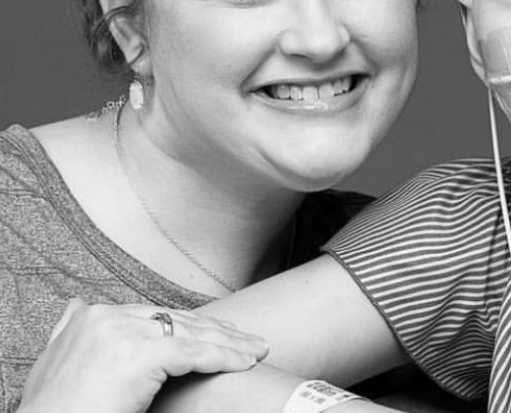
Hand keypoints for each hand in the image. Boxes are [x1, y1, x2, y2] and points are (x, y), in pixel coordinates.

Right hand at [18, 298, 268, 412]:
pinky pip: (193, 353)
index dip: (194, 325)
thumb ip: (71, 330)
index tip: (220, 331)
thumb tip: (78, 306)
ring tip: (257, 351)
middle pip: (179, 322)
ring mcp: (124, 333)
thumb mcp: (56, 361)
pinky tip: (245, 362)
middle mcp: (110, 317)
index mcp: (94, 316)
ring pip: (192, 335)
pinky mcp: (139, 355)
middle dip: (218, 332)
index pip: (158, 316)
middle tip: (249, 340)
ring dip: (231, 344)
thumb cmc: (55, 409)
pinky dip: (224, 357)